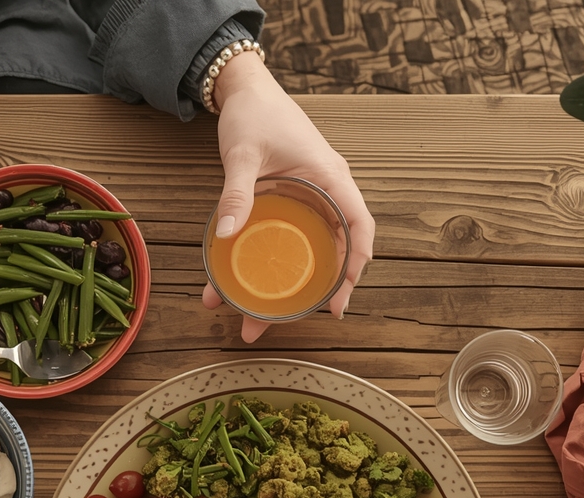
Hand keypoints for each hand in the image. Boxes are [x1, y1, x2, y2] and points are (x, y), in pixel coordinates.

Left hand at [202, 50, 374, 341]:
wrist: (245, 91)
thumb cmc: (254, 114)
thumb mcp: (242, 155)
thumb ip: (236, 193)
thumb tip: (224, 235)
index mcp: (330, 178)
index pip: (360, 226)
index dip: (357, 263)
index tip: (342, 297)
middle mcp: (327, 191)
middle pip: (337, 247)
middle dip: (325, 289)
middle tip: (312, 320)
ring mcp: (311, 198)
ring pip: (313, 249)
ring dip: (293, 284)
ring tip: (258, 318)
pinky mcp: (291, 203)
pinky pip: (292, 239)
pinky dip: (274, 263)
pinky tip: (239, 286)